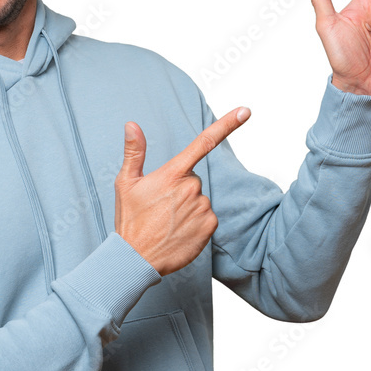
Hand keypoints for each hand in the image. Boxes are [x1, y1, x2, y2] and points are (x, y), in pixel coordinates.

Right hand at [114, 107, 250, 275]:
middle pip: (193, 179)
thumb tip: (132, 124)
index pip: (203, 143)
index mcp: (172, 173)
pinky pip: (207, 217)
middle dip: (180, 189)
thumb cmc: (130, 220)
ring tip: (167, 222)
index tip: (245, 111)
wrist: (136, 259)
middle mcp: (191, 187)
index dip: (226, 124)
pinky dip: (196, 223)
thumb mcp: (126, 183)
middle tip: (160, 207)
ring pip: (200, 199)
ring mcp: (203, 207)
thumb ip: (134, 152)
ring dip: (187, 207)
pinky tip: (179, 231)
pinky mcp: (210, 225)